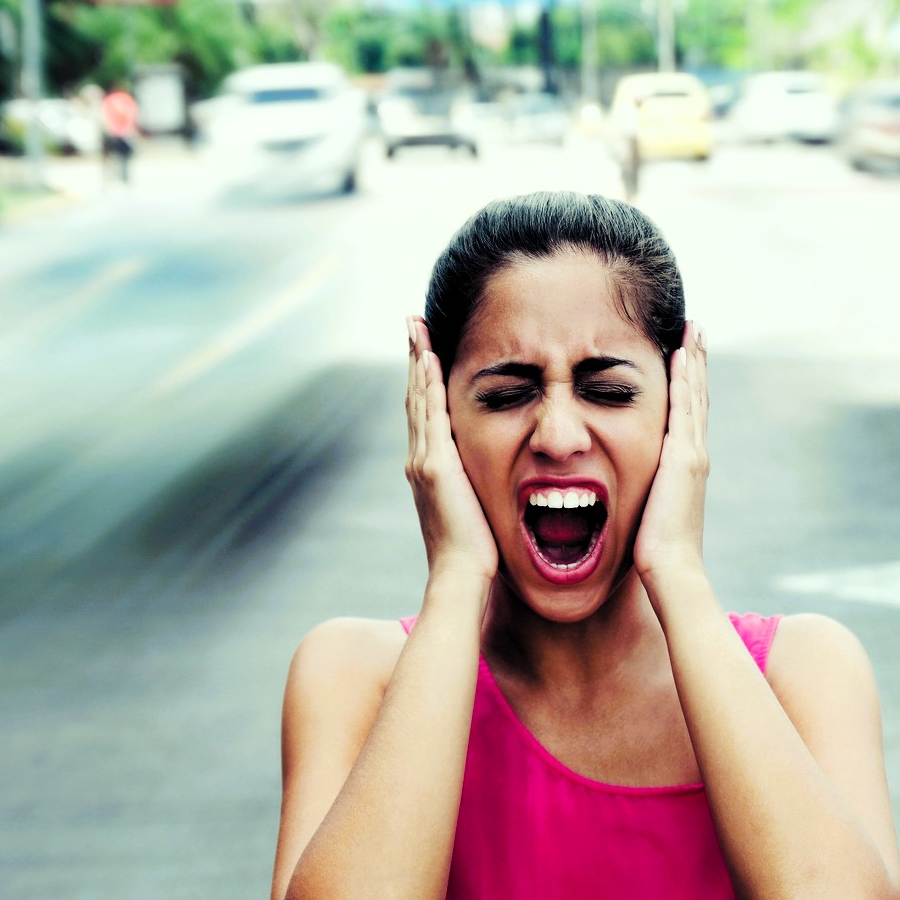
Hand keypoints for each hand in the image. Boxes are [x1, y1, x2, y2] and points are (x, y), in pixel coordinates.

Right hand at [405, 317, 498, 585]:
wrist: (462, 576)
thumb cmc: (475, 554)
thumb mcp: (473, 510)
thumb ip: (473, 489)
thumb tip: (486, 481)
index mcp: (429, 470)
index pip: (425, 413)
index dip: (424, 380)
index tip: (424, 349)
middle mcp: (420, 461)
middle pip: (415, 397)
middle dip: (415, 358)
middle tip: (413, 323)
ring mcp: (424, 462)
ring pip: (419, 399)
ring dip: (418, 360)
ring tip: (417, 327)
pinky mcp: (434, 466)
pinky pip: (430, 414)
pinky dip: (428, 383)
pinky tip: (429, 357)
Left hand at [633, 321, 709, 583]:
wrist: (670, 569)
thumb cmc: (654, 554)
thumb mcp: (647, 514)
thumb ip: (644, 496)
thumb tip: (624, 493)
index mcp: (684, 468)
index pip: (686, 416)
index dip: (688, 386)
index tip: (684, 356)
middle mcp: (693, 454)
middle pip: (696, 398)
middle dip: (695, 364)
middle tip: (695, 330)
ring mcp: (692, 454)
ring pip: (694, 396)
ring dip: (694, 361)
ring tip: (693, 331)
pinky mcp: (684, 457)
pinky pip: (684, 408)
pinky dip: (686, 379)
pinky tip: (681, 354)